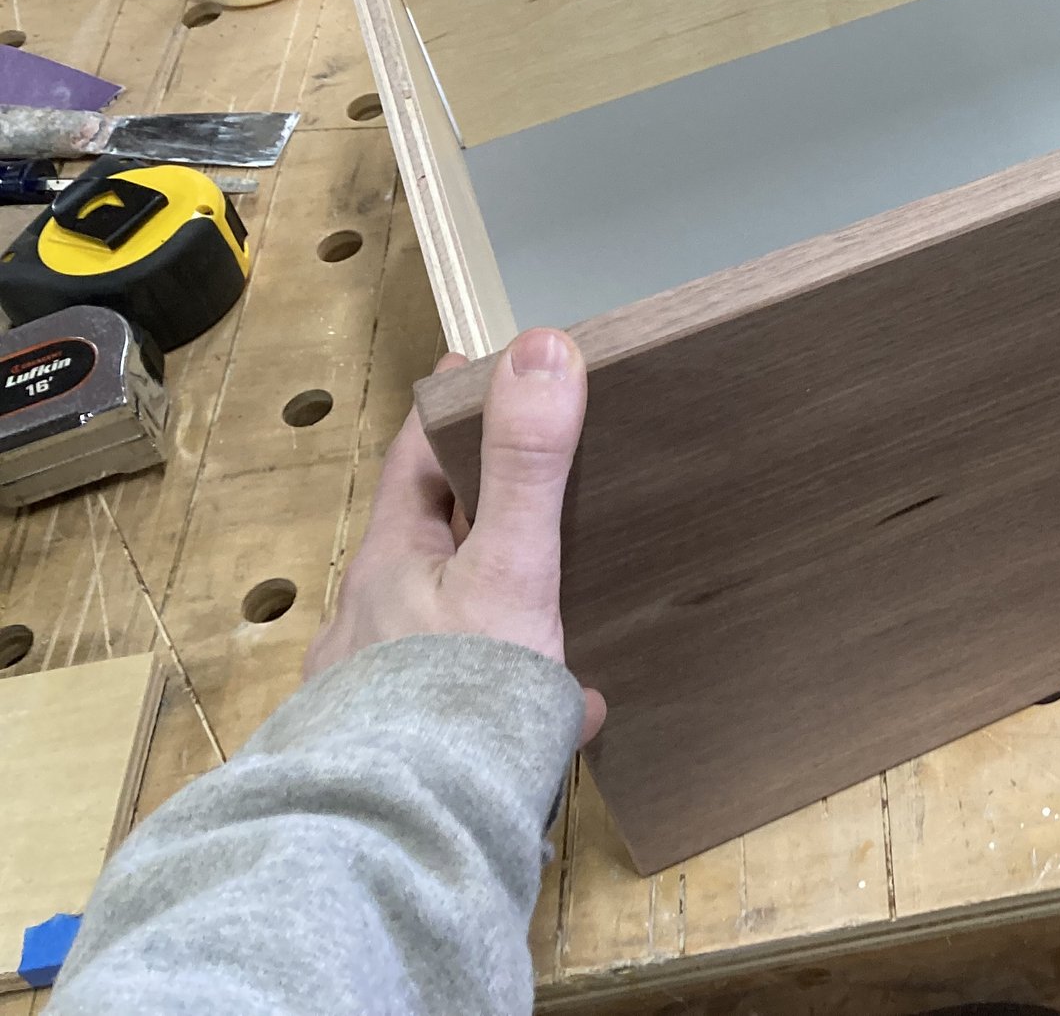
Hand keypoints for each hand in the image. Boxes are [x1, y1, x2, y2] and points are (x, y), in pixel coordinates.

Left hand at [305, 327, 606, 744]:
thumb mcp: (510, 568)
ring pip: (445, 622)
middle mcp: (372, 617)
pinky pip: (463, 698)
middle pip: (430, 539)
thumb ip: (530, 466)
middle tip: (538, 476)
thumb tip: (543, 345)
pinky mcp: (402, 746)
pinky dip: (510, 692)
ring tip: (556, 600)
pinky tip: (568, 713)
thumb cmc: (450, 691)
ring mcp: (380, 685)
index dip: (449, 404)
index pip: (416, 455)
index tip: (475, 360)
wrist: (400, 833)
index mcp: (390, 561)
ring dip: (496, 605)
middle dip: (482, 509)